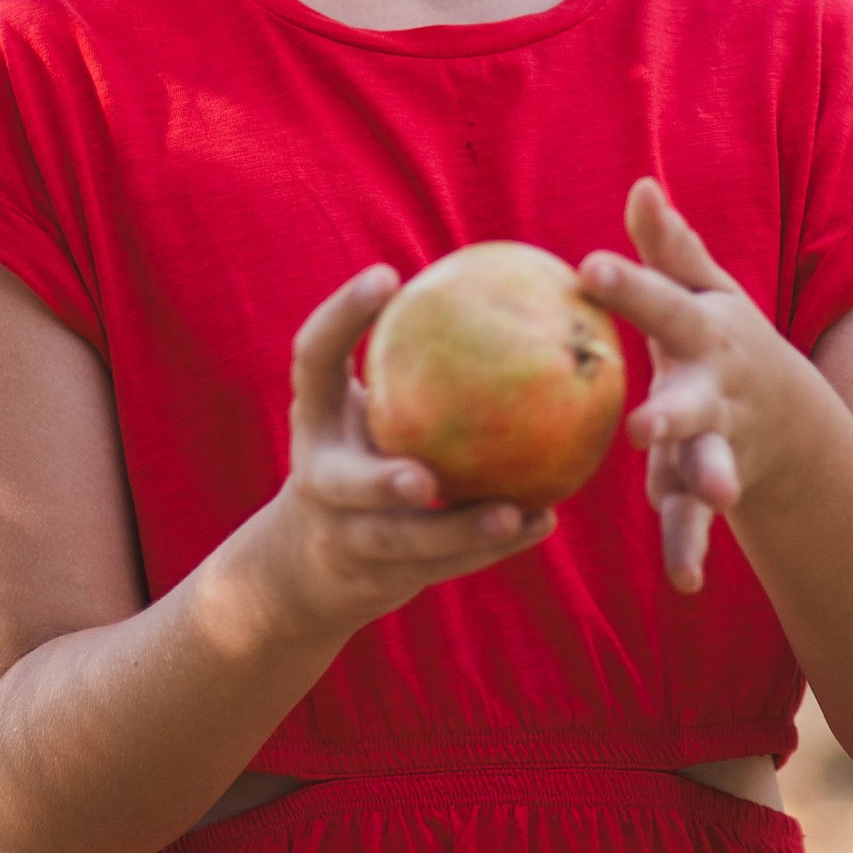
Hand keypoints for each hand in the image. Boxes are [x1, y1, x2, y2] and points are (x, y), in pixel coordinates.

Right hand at [259, 265, 556, 633]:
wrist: (309, 563)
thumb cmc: (361, 451)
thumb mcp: (371, 405)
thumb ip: (414, 362)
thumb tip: (509, 280)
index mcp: (316, 416)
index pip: (313, 357)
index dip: (341, 315)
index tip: (388, 276)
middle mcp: (319, 477)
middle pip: (344, 485)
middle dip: (380, 483)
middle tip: (425, 475)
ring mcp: (345, 535)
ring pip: (401, 542)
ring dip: (458, 531)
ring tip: (514, 512)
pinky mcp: (378, 576)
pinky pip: (442, 565)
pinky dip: (491, 546)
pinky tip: (543, 519)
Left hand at [579, 179, 836, 591]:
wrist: (790, 420)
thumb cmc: (720, 338)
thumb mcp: (707, 292)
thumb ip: (672, 248)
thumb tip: (641, 185)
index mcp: (705, 334)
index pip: (662, 304)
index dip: (629, 284)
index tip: (588, 266)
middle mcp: (716, 389)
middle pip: (693, 400)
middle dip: (673, 411)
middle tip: (642, 423)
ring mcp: (719, 442)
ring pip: (710, 466)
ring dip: (710, 482)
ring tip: (718, 496)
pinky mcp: (707, 489)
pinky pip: (696, 522)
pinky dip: (691, 549)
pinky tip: (682, 581)